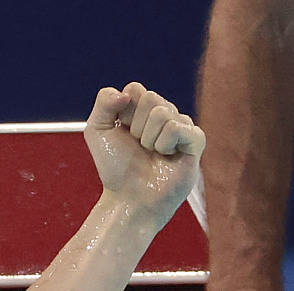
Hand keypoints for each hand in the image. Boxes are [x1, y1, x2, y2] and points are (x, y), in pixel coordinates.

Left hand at [84, 82, 204, 227]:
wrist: (129, 199)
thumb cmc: (116, 169)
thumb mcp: (98, 132)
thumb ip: (104, 103)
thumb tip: (125, 92)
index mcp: (144, 110)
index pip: (135, 89)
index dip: (123, 112)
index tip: (122, 132)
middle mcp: (165, 115)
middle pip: (150, 98)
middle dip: (136, 126)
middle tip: (138, 147)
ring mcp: (182, 127)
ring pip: (163, 112)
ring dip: (148, 138)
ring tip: (152, 154)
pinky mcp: (195, 141)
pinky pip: (177, 127)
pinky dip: (164, 143)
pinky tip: (166, 156)